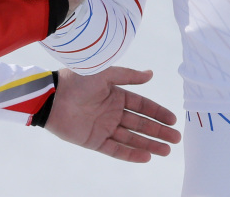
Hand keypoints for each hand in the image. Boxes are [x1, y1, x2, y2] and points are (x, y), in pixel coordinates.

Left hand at [45, 67, 180, 162]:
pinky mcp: (94, 141)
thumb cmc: (77, 80)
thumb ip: (128, 76)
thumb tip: (151, 74)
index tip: (173, 120)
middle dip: (158, 131)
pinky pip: (115, 150)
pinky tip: (146, 156)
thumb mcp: (105, 73)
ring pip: (131, 138)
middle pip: (140, 124)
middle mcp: (112, 112)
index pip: (142, 105)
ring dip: (149, 144)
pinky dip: (131, 153)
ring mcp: (104, 127)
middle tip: (176, 139)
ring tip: (167, 150)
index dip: (157, 112)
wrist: (52, 97)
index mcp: (115, 95)